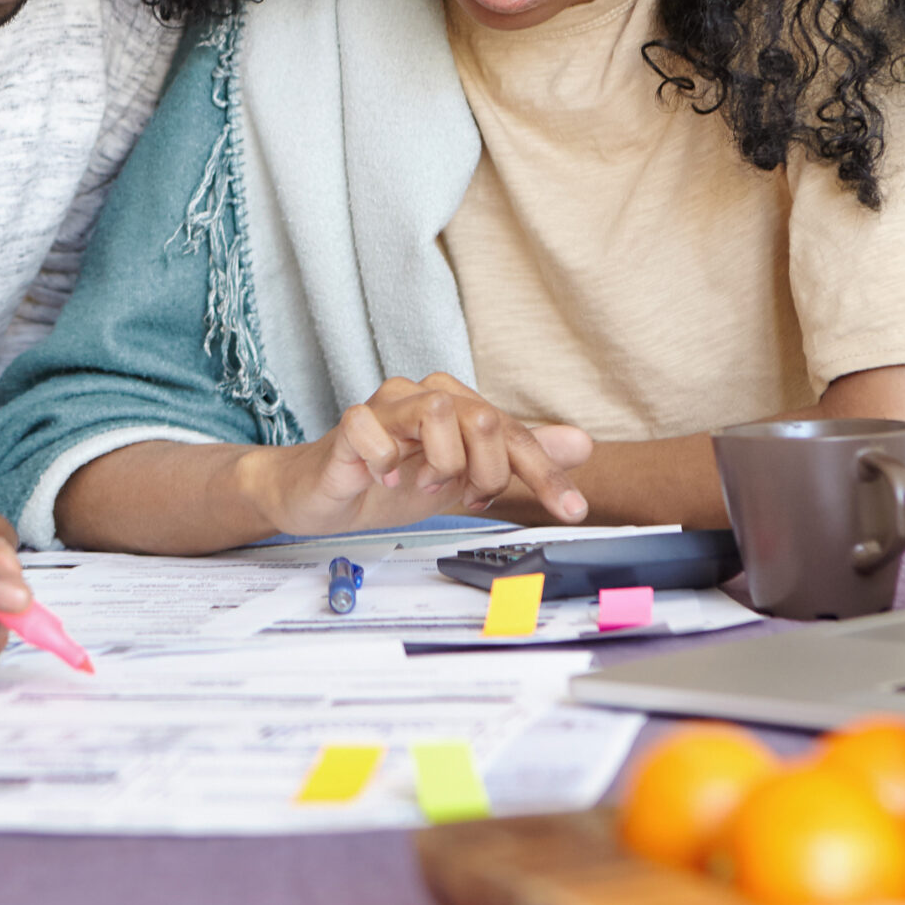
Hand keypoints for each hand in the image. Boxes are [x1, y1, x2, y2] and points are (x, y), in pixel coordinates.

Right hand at [247, 374, 591, 536]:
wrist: (323, 494)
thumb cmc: (391, 480)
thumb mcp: (466, 479)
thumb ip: (519, 460)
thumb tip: (580, 444)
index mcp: (455, 405)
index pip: (513, 431)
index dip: (545, 473)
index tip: (571, 509)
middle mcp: (423, 395)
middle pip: (483, 418)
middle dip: (488, 472)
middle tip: (468, 496)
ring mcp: (385, 407)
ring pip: (438, 413)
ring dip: (443, 464)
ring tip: (426, 485)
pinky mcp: (349, 426)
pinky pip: (375, 431)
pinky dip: (388, 464)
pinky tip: (385, 480)